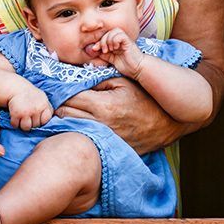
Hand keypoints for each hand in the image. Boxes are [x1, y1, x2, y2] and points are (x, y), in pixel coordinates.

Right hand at [8, 87, 53, 130]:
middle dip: (32, 123)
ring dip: (23, 125)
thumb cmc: (31, 95)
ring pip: (26, 128)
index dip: (41, 121)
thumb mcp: (43, 99)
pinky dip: (14, 123)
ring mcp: (26, 112)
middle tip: (28, 117)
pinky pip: (15, 125)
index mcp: (44, 105)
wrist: (17, 88)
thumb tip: (57, 119)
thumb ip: (48, 109)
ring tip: (22, 119)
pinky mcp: (16, 114)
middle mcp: (36, 109)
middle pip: (36, 125)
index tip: (37, 118)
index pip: (46, 121)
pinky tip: (15, 117)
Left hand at [56, 76, 189, 153]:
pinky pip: (83, 138)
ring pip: (70, 127)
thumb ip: (97, 78)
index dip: (60, 89)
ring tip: (65, 108)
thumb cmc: (145, 97)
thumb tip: (75, 76)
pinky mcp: (106, 147)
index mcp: (103, 105)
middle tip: (57, 96)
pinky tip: (77, 122)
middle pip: (64, 114)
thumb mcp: (122, 81)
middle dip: (59, 103)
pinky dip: (76, 129)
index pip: (68, 97)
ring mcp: (102, 138)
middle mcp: (99, 124)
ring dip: (65, 117)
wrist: (167, 123)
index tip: (56, 85)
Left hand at [90, 28, 148, 78]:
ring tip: (110, 50)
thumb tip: (93, 50)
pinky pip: (120, 35)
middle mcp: (121, 40)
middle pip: (108, 32)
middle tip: (104, 50)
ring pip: (114, 31)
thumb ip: (104, 55)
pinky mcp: (129, 42)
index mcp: (116, 43)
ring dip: (109, 40)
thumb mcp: (112, 60)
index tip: (94, 49)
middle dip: (102, 41)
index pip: (105, 36)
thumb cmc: (127, 66)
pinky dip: (115, 40)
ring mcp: (125, 40)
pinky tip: (115, 48)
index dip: (98, 41)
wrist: (138, 69)